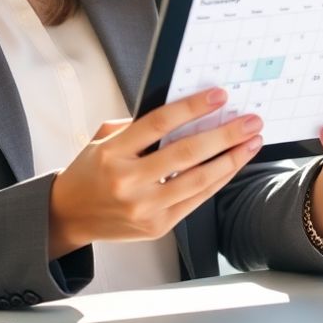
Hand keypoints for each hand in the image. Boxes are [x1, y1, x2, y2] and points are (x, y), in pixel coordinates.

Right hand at [48, 88, 262, 258]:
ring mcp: (144, 207)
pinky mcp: (157, 226)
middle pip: (186, 153)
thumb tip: (181, 112)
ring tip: (251, 142)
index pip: (158, 123)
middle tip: (250, 121)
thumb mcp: (101, 139)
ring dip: (230, 160)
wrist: (70, 215)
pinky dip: (218, 181)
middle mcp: (128, 181)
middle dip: (224, 135)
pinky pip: (196, 200)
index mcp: (112, 152)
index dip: (192, 107)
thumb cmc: (90, 172)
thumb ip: (135, 126)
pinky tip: (232, 165)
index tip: (219, 96)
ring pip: (198, 180)